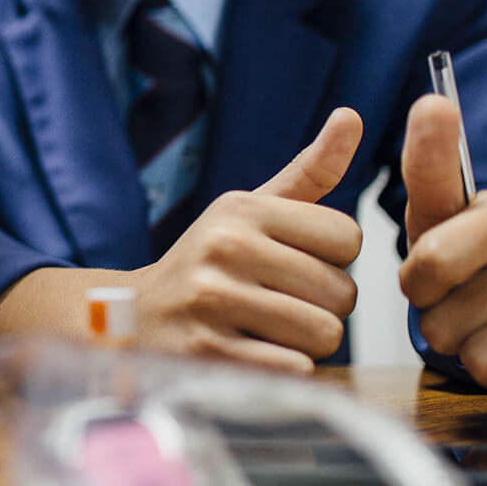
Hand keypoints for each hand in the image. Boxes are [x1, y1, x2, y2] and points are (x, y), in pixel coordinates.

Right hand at [129, 107, 363, 373]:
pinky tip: (253, 352)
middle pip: (342, 292)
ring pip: (324, 333)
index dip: (333, 259)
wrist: (135, 317)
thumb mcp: (249, 211)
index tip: (296, 263)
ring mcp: (214, 301)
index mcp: (242, 209)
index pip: (348, 237)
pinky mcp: (209, 353)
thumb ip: (309, 172)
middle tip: (280, 302)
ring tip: (268, 329)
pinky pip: (295, 369)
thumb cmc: (209, 262)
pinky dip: (286, 369)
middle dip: (323, 306)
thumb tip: (351, 116)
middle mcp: (226, 248)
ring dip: (307, 342)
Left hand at [398, 94, 486, 414]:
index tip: (430, 275)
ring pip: (485, 364)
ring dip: (474, 357)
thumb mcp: (442, 211)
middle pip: (448, 325)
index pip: (429, 265)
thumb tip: (432, 100)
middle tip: (464, 307)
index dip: (417, 284)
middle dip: (443, 324)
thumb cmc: (479, 254)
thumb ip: (429, 160)